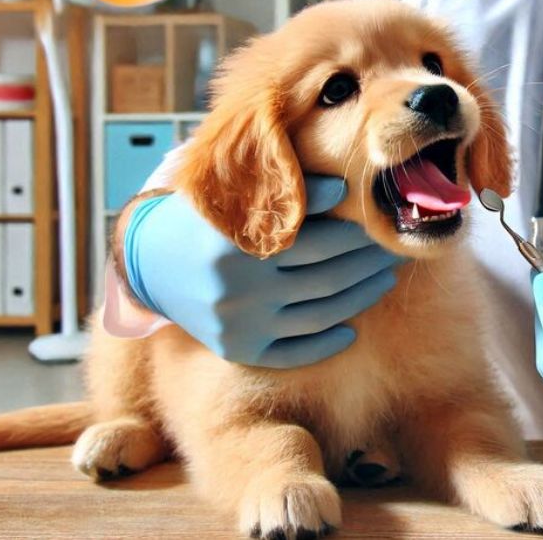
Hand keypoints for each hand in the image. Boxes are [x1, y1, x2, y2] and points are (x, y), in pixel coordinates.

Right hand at [122, 175, 400, 368]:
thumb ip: (285, 193)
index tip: (378, 221)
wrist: (149, 262)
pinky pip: (295, 352)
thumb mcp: (235, 196)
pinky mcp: (238, 350)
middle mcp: (237, 288)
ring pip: (320, 313)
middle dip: (367, 260)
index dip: (354, 230)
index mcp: (236, 245)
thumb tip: (342, 189)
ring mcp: (239, 323)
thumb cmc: (205, 218)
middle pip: (325, 276)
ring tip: (384, 276)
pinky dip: (328, 342)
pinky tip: (351, 329)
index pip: (315, 240)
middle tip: (394, 247)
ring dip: (361, 295)